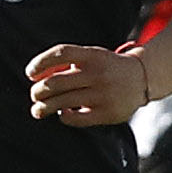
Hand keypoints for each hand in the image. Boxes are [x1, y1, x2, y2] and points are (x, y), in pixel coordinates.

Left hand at [26, 43, 153, 125]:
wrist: (141, 79)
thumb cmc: (106, 68)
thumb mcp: (92, 57)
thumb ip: (68, 63)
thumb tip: (37, 80)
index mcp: (92, 55)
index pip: (60, 53)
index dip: (40, 63)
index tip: (30, 74)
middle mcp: (98, 73)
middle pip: (56, 82)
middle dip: (38, 91)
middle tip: (35, 95)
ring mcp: (104, 94)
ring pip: (63, 102)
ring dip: (44, 107)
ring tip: (37, 110)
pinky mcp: (108, 112)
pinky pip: (77, 118)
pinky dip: (65, 117)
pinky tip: (63, 114)